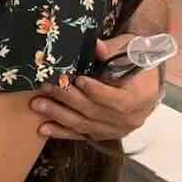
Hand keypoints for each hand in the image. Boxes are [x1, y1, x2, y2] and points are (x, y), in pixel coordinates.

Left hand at [29, 36, 160, 140]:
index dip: (97, 92)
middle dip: (68, 100)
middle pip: (95, 112)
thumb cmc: (135, 62)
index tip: (78, 80)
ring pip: (85, 124)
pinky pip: (80, 134)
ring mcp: (116, 129)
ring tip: (38, 105)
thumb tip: (96, 46)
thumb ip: (111, 51)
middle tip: (46, 88)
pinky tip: (43, 128)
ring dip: (59, 115)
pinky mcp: (103, 134)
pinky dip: (61, 131)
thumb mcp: (129, 50)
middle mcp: (131, 118)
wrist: (143, 80)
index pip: (118, 100)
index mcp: (141, 98)